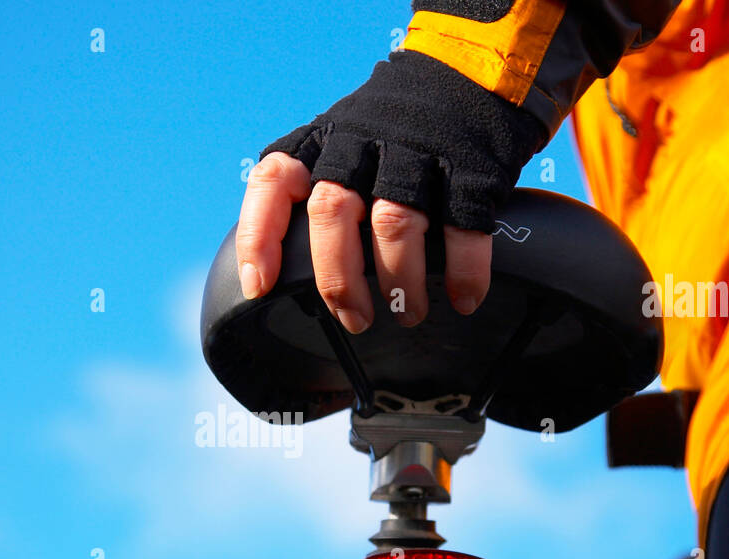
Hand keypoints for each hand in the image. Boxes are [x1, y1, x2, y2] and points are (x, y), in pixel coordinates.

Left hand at [236, 152, 491, 333]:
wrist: (467, 68)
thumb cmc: (391, 132)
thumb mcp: (340, 143)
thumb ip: (313, 191)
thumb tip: (284, 270)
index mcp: (323, 142)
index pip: (274, 182)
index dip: (261, 235)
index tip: (259, 286)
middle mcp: (361, 143)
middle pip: (333, 213)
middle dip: (339, 280)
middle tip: (355, 319)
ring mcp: (415, 150)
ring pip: (394, 224)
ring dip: (400, 282)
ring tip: (408, 313)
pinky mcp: (468, 163)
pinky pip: (462, 225)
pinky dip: (463, 269)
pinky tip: (464, 297)